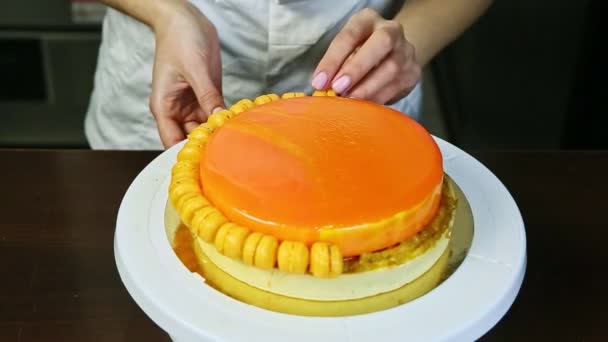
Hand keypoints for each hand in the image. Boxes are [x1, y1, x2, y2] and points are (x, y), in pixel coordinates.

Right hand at [149, 2, 223, 147]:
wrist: (185, 19)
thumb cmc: (179, 40)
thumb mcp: (195, 69)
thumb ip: (208, 96)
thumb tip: (219, 120)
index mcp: (164, 107)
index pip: (171, 141)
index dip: (186, 154)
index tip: (204, 163)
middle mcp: (177, 110)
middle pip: (190, 139)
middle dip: (207, 147)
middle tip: (228, 155)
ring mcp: (193, 104)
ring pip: (205, 130)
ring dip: (218, 135)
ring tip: (235, 143)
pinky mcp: (207, 96)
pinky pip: (216, 115)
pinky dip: (225, 121)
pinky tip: (237, 126)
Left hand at [312, 8, 420, 104]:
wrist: (392, 54)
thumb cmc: (360, 51)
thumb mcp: (347, 49)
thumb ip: (337, 64)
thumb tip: (323, 87)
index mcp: (368, 20)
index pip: (350, 36)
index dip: (333, 60)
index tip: (319, 82)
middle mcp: (391, 30)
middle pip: (381, 43)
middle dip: (357, 68)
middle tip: (339, 89)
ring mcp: (406, 51)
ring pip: (391, 68)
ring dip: (367, 88)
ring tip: (350, 101)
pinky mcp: (413, 72)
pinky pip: (396, 87)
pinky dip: (377, 99)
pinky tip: (364, 107)